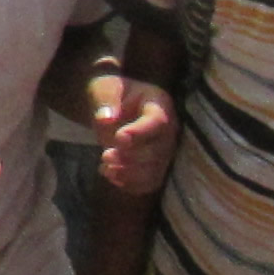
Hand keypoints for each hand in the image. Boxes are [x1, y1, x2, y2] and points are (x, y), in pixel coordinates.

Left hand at [91, 71, 176, 193]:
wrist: (112, 107)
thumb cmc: (111, 94)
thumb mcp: (104, 89)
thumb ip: (106, 101)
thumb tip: (105, 119)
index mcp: (159, 104)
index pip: (158, 122)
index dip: (140, 133)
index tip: (118, 138)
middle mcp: (169, 129)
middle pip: (159, 151)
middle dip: (131, 158)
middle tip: (105, 156)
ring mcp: (165, 150)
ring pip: (156, 171)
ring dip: (130, 175)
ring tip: (105, 168)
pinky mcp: (156, 166)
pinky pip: (150, 182)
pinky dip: (131, 185)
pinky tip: (111, 175)